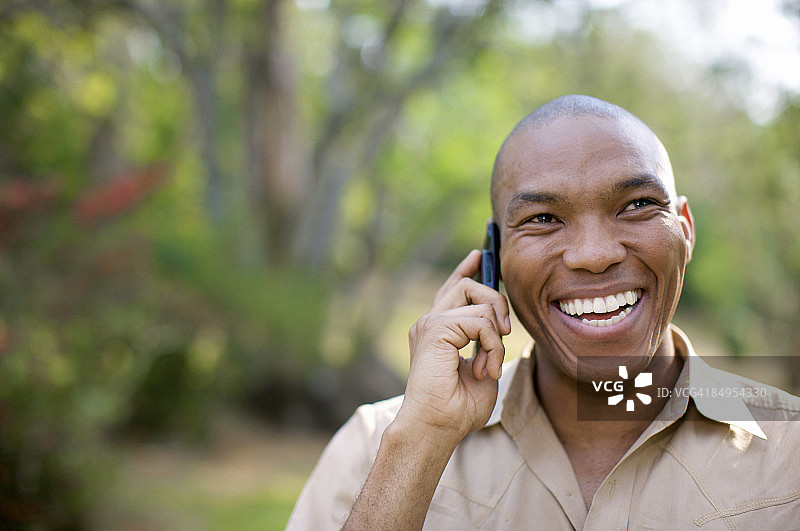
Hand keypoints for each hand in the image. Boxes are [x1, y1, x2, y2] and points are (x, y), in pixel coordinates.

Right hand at [397, 250, 511, 438]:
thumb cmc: (457, 409)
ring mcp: (430, 322)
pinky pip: (481, 320)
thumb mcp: (482, 369)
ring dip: (496, 334)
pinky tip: (484, 367)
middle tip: (505, 334)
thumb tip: (500, 323)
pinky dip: (492, 344)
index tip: (479, 254)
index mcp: (438, 331)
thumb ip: (488, 343)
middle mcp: (430, 322)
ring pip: (479, 298)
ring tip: (489, 364)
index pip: (451, 289)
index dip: (465, 270)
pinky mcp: (435, 328)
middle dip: (497, 302)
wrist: (436, 427)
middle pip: (468, 284)